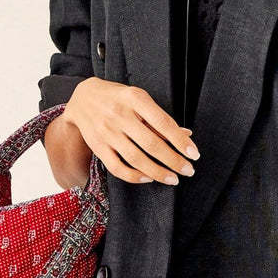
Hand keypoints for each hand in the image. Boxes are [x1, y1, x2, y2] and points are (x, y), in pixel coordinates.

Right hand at [59, 77, 199, 185]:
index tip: (194, 154)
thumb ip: (160, 118)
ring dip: (158, 172)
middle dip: (173, 161)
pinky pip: (117, 167)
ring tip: (172, 178)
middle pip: (152, 144)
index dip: (180, 141)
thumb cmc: (118, 98)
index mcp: (135, 99)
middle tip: (187, 170)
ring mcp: (107, 132)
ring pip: (136, 159)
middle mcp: (120, 115)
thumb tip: (186, 135)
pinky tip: (148, 178)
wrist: (83, 99)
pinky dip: (135, 176)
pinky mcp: (98, 146)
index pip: (163, 123)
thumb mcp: (139, 99)